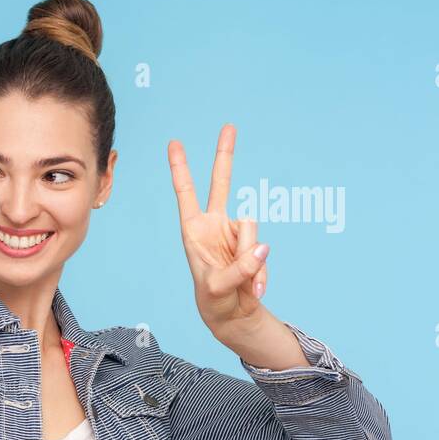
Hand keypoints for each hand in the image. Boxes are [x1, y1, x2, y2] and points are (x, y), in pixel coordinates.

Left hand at [166, 124, 269, 336]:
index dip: (181, 169)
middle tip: (228, 127)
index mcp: (193, 230)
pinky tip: (255, 288)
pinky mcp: (254, 243)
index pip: (186, 194)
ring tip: (243, 283)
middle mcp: (214, 225)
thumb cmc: (214, 300)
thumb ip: (239, 269)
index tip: (175, 143)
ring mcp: (236, 232)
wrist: (233, 313)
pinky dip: (261, 272)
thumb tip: (262, 247)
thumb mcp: (219, 289)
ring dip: (250, 259)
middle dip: (225, 155)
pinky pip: (264, 250)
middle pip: (222, 184)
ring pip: (251, 228)